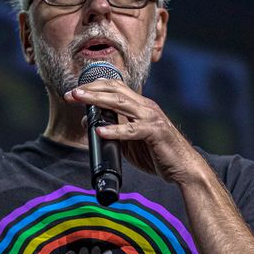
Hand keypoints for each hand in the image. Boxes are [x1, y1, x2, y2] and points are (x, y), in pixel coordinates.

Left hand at [64, 80, 204, 184]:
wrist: (183, 167)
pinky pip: (132, 129)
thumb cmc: (156, 153)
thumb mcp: (128, 141)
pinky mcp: (155, 132)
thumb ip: (110, 129)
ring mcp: (151, 117)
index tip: (74, 92)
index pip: (115, 87)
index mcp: (139, 106)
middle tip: (71, 93)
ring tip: (80, 99)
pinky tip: (100, 131)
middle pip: (115, 90)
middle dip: (91, 89)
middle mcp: (145, 107)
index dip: (93, 86)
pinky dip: (115, 130)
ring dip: (98, 99)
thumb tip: (87, 121)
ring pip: (121, 102)